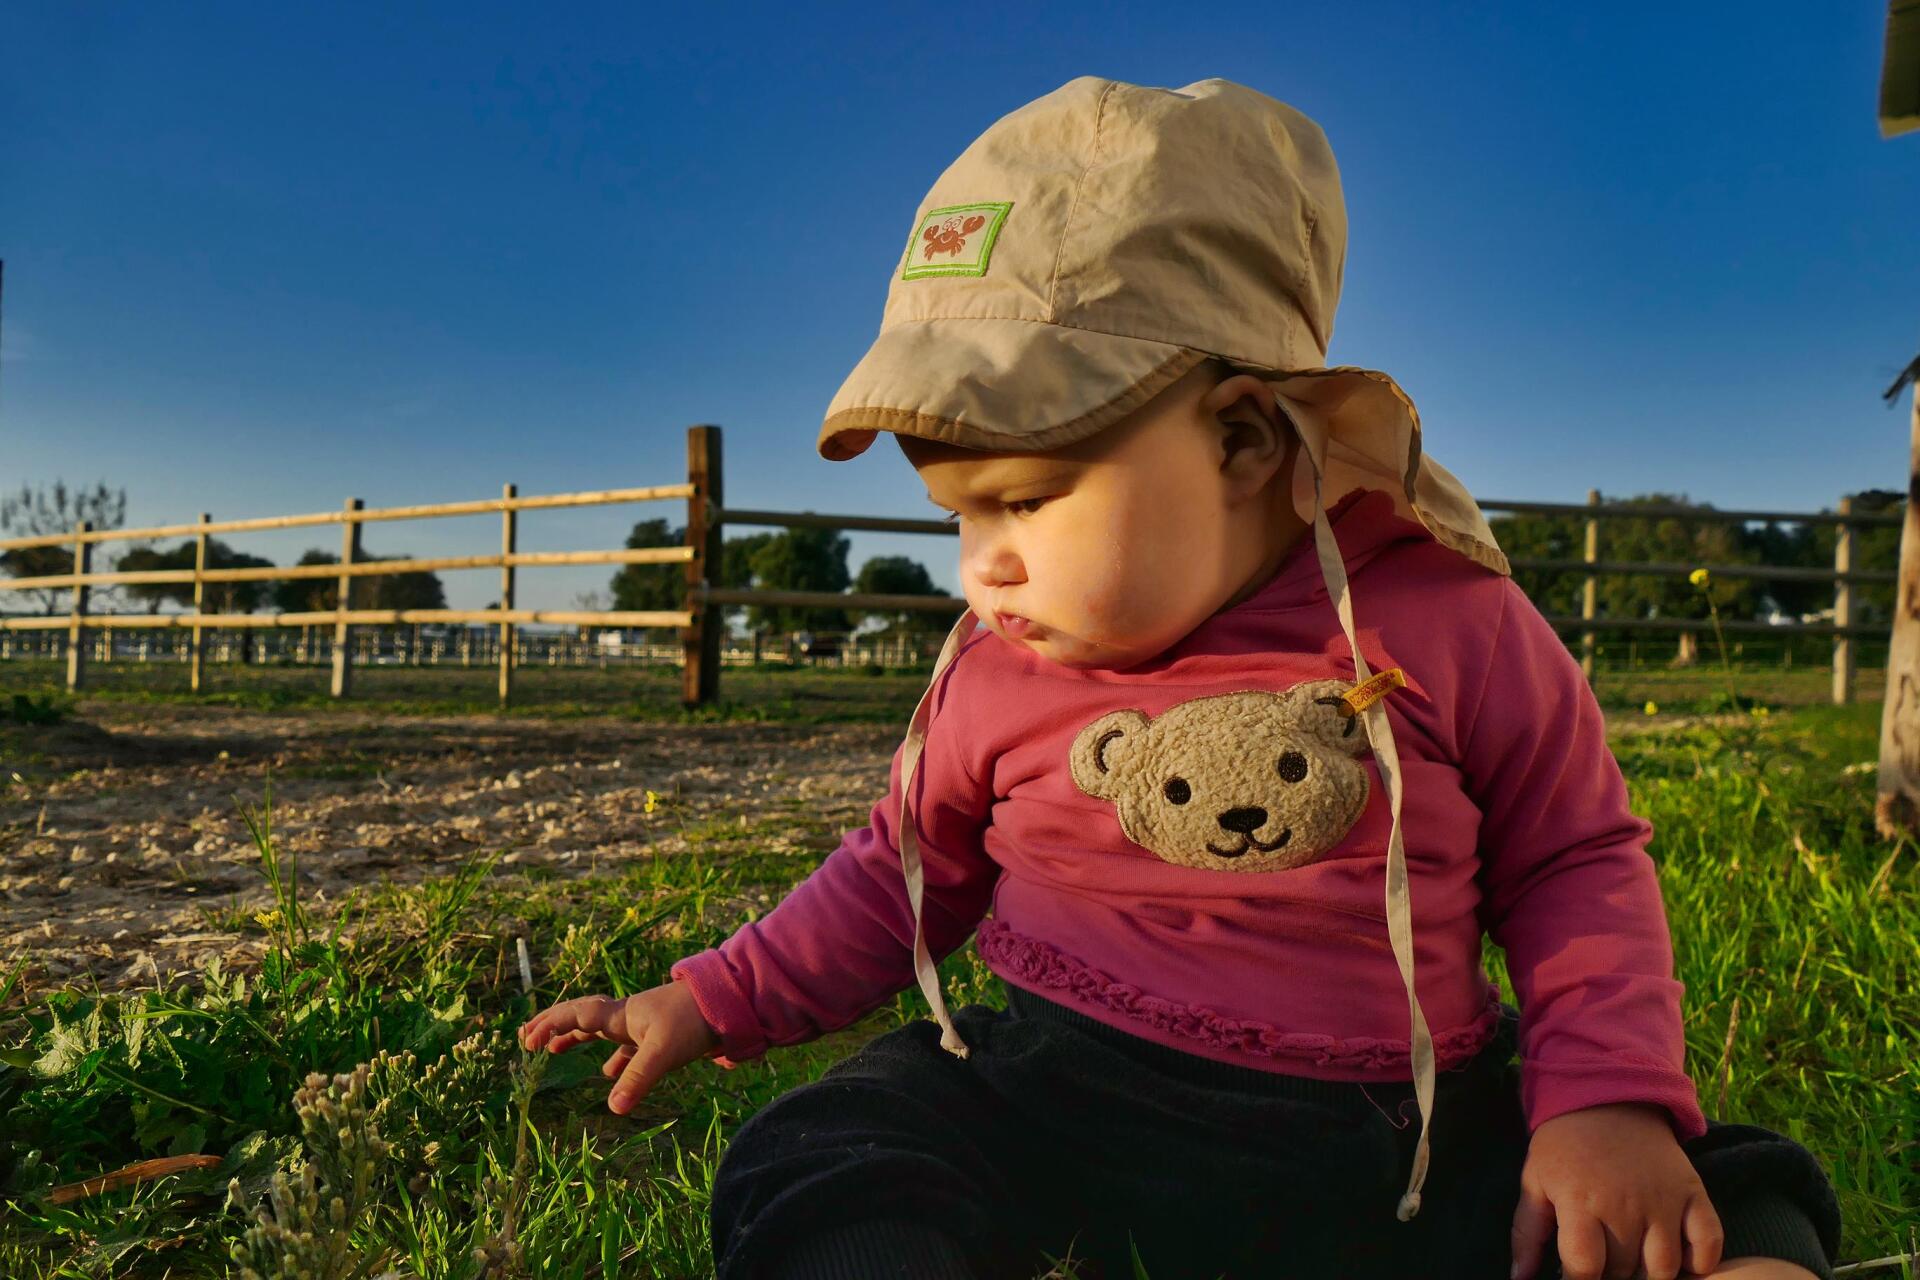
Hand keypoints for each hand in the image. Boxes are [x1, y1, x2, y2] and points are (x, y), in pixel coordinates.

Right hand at [518, 980, 721, 1114]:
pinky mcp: (659, 1037)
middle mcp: (628, 1018)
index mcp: (621, 1016)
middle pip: (583, 1019)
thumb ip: (636, 1078)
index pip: (577, 1016)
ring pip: (602, 1033)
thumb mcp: (662, 1051)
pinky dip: (613, 1059)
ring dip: (579, 1041)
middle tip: (529, 1037)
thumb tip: (612, 1109)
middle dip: (555, 1028)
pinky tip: (609, 1072)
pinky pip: (626, 1047)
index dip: (551, 1026)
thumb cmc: (693, 1021)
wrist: (730, 1005)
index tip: (528, 1041)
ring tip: (558, 1051)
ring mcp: (643, 1026)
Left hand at [1510, 1102, 1722, 1279]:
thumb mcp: (1535, 1180)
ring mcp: (1663, 1200)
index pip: (1584, 1268)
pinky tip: (1678, 1258)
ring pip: (1664, 1268)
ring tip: (1632, 1263)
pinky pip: (1709, 1242)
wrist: (1609, 1098)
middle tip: (1602, 1261)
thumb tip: (1521, 1278)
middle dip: (1609, 1275)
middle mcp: (1625, 1205)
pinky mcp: (1693, 1192)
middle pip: (1623, 1271)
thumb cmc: (1565, 1145)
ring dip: (1647, 1274)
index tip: (1576, 1277)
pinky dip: (1700, 1262)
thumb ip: (1527, 1233)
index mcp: (1580, 1201)